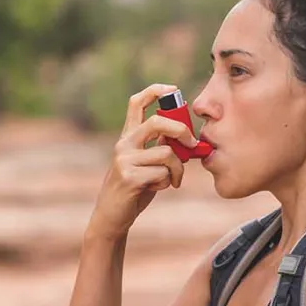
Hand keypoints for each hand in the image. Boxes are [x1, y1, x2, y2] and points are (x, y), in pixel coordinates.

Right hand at [87, 83, 198, 239]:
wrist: (113, 216)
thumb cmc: (135, 188)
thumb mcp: (147, 163)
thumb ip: (161, 147)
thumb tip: (186, 136)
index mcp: (128, 136)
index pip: (137, 102)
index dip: (155, 91)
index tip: (174, 89)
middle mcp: (124, 144)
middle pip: (158, 121)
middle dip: (182, 131)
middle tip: (193, 145)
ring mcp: (125, 160)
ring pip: (167, 153)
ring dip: (178, 169)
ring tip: (173, 180)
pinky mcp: (129, 177)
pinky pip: (163, 173)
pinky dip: (168, 181)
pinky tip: (158, 188)